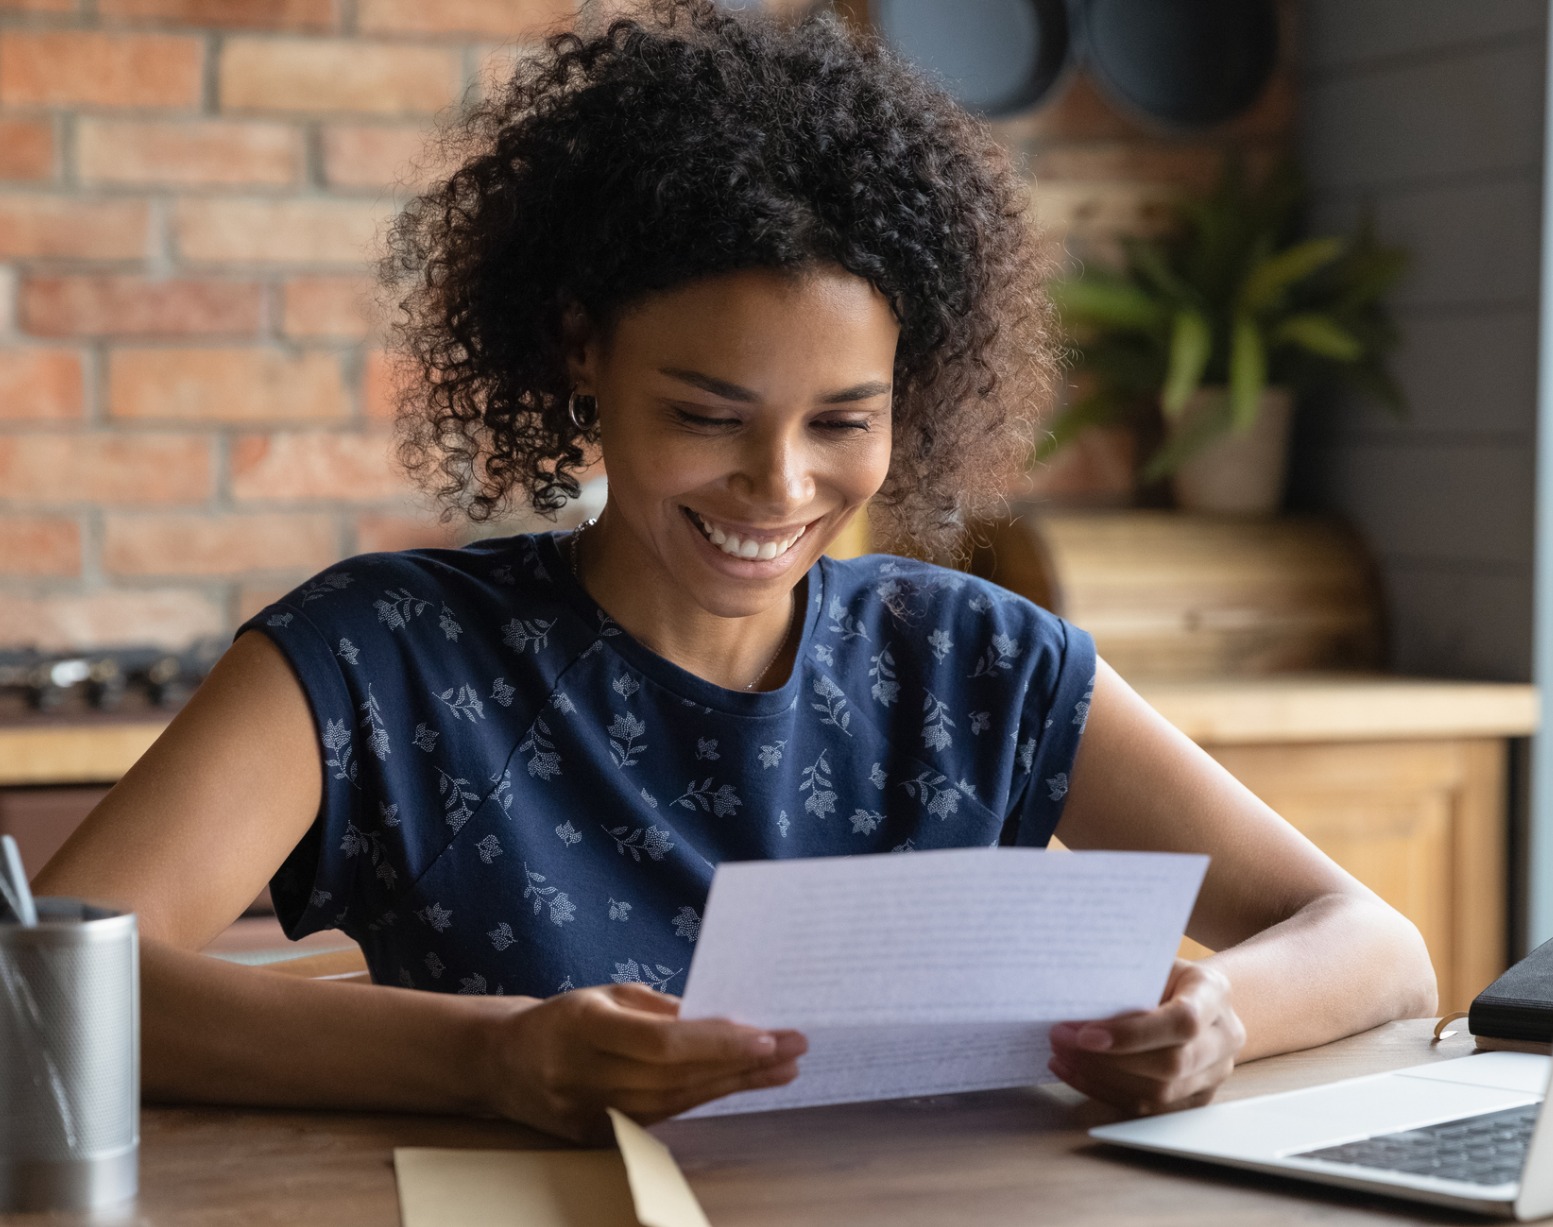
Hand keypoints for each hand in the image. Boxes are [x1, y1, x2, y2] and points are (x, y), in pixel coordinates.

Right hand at [487, 983, 806, 1141]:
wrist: (500, 1062)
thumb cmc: (563, 1018)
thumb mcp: (606, 995)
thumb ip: (661, 1009)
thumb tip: (722, 1018)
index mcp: (583, 1027)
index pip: (662, 1043)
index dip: (717, 1042)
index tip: (766, 1035)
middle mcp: (584, 1075)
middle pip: (677, 1076)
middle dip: (741, 1063)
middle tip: (794, 1046)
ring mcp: (589, 1113)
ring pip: (676, 1101)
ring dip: (734, 1084)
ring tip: (782, 1067)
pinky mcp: (597, 1137)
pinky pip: (663, 1116)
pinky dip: (705, 1097)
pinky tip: (740, 1084)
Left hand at [1046, 959, 1244, 1115]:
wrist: (1195, 995)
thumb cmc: (1164, 974)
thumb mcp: (1152, 962)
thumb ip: (1125, 979)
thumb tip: (1071, 996)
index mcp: (1214, 993)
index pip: (1182, 1021)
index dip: (1133, 1034)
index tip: (1085, 1034)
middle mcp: (1223, 1037)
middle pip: (1172, 1065)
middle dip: (1108, 1059)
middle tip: (1061, 1040)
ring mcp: (1213, 1073)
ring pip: (1159, 1094)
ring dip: (1101, 1078)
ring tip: (1062, 1055)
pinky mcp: (1193, 1099)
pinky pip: (1148, 1108)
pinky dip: (1104, 1091)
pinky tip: (1074, 1071)